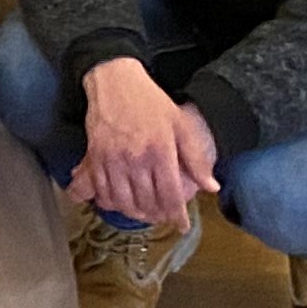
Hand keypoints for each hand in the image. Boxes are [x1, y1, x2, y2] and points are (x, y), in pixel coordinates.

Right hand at [68, 56, 221, 228]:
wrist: (115, 82)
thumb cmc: (151, 102)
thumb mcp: (181, 124)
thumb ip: (197, 158)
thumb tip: (212, 187)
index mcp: (160, 151)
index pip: (170, 195)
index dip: (177, 215)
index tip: (181, 225)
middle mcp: (136, 159)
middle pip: (147, 202)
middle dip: (157, 216)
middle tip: (163, 218)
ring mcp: (113, 160)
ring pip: (124, 202)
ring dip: (135, 213)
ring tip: (144, 213)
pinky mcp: (95, 157)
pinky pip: (102, 190)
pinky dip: (112, 203)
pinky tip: (121, 203)